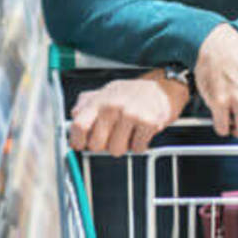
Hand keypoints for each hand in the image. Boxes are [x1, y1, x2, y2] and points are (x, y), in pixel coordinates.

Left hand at [68, 70, 189, 156]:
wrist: (164, 87)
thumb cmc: (134, 93)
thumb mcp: (107, 92)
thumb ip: (87, 103)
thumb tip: (73, 116)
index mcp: (99, 100)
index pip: (78, 125)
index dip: (77, 141)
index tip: (80, 145)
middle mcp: (112, 106)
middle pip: (96, 144)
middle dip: (104, 145)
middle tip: (113, 136)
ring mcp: (130, 114)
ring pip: (116, 150)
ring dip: (124, 146)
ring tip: (130, 132)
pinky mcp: (147, 122)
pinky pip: (137, 149)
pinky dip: (140, 145)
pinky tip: (142, 132)